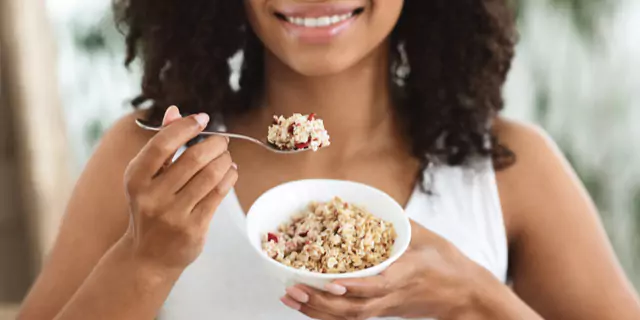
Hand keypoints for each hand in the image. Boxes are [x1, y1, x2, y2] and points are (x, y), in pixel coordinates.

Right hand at [122, 106, 237, 270]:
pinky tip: (230, 171)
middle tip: (222, 140)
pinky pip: (218, 195)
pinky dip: (229, 177)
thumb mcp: (146, 178)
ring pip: (210, 176)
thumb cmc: (150, 208)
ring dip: (224, 160)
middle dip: (214, 144)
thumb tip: (174, 110)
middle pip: (193, 159)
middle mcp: (152, 197)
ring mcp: (173, 215)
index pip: (162, 144)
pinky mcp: (193, 228)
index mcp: (136, 179)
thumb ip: (161, 144)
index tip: (203, 118)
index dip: (185, 127)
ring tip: (226, 156)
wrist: (147, 256)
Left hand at [281, 222, 505, 319]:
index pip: (378, 286)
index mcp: (407, 274)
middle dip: (321, 302)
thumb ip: (399, 224)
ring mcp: (387, 307)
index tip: (330, 282)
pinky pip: (352, 318)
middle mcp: (393, 295)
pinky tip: (307, 306)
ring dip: (318, 310)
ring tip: (291, 298)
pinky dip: (327, 314)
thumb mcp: (427, 238)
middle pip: (354, 308)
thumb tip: (373, 205)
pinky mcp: (384, 312)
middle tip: (293, 290)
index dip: (353, 287)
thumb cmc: (449, 264)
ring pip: (350, 317)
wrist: (466, 296)